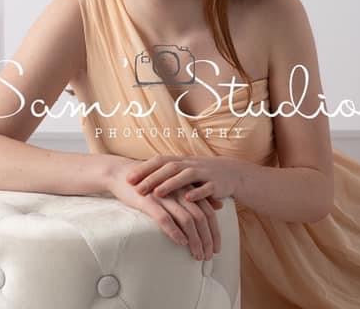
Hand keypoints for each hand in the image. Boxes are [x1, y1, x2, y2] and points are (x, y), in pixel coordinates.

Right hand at [102, 155, 221, 260]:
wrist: (123, 174)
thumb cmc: (154, 183)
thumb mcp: (179, 188)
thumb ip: (199, 195)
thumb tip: (220, 205)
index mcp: (188, 189)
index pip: (208, 212)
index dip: (215, 232)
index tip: (216, 249)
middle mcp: (180, 192)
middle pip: (201, 217)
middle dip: (207, 239)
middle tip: (208, 256)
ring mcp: (165, 196)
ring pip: (187, 220)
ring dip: (194, 240)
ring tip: (197, 255)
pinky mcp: (149, 201)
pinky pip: (165, 218)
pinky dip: (175, 232)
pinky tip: (181, 243)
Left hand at [125, 155, 240, 202]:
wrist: (231, 173)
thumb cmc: (200, 174)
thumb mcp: (182, 171)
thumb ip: (164, 173)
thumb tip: (140, 180)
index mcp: (181, 161)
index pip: (159, 161)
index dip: (144, 168)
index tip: (128, 179)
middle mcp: (190, 164)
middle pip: (169, 167)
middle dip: (152, 178)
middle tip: (136, 188)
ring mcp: (204, 173)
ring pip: (186, 176)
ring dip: (171, 184)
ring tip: (157, 193)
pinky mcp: (216, 184)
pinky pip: (206, 187)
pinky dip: (197, 192)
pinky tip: (187, 198)